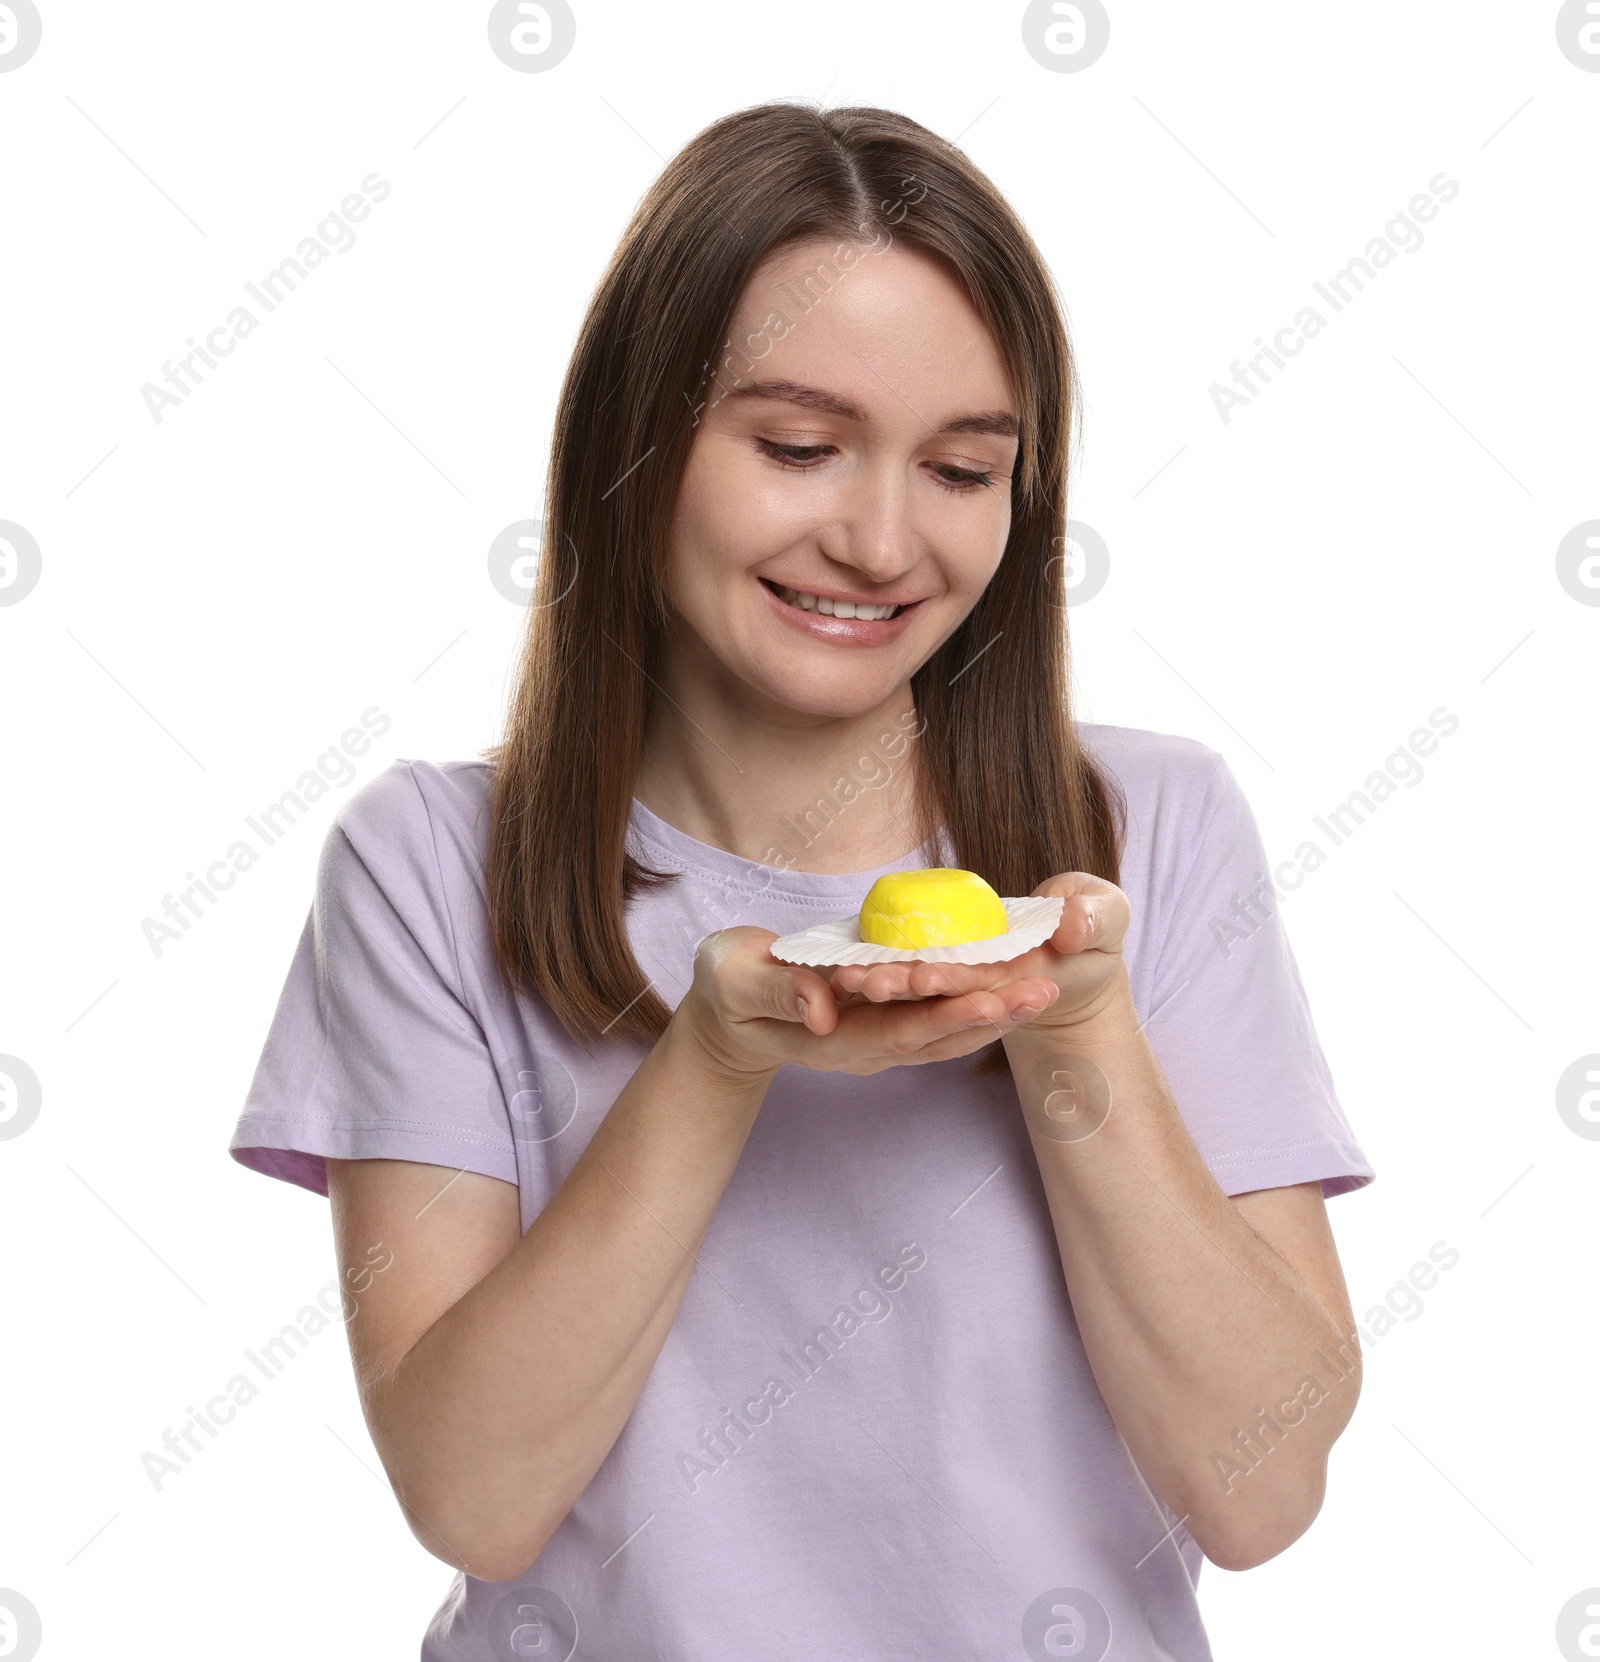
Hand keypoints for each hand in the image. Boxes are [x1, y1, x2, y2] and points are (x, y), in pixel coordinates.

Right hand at [673, 925, 1059, 1080]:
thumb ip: (776, 990)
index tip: (990, 1000)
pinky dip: (978, 1000)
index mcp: (832, 1040)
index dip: (946, 1018)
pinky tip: (1011, 982)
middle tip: (1043, 990)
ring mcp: (878, 1036)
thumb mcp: (735, 982)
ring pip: (946, 1031)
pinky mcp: (886, 1018)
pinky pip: (939, 1014)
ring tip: (1045, 988)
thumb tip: (821, 1007)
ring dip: (997, 1013)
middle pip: (937, 1037)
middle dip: (991, 1016)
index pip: (898, 1032)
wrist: (731, 1010)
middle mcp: (866, 1046)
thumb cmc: (727, 988)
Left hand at [825, 872, 1131, 1036]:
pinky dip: (884, 972)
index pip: (986, 987)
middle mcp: (990, 994)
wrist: (1076, 946)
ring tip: (843, 977)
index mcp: (1027, 982)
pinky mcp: (949, 977)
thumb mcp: (1109, 913)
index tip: (922, 974)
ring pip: (920, 993)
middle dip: (903, 990)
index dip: (954, 983)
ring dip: (884, 987)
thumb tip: (1072, 928)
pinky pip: (914, 978)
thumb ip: (1095, 919)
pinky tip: (844, 966)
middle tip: (861, 980)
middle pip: (942, 997)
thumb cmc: (1098, 923)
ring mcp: (967, 989)